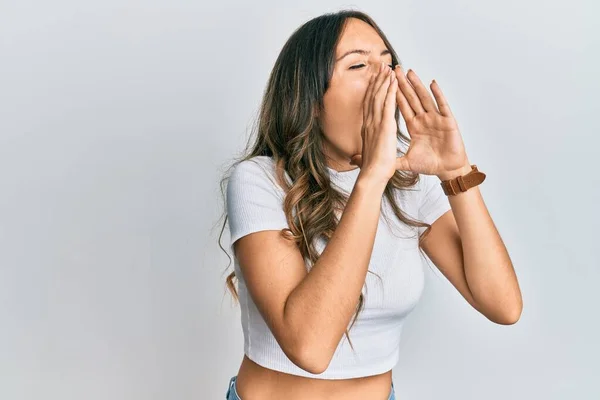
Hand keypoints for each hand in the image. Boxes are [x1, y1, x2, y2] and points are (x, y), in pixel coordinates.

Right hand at [350, 62, 399, 184]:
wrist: (373, 175)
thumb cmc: (372, 169)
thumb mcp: (366, 158)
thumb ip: (362, 154)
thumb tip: (355, 158)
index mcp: (366, 128)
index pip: (369, 105)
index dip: (371, 91)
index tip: (375, 80)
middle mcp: (369, 122)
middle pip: (372, 96)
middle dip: (377, 80)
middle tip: (381, 67)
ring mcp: (376, 123)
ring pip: (380, 97)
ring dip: (384, 81)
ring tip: (389, 68)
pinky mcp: (385, 125)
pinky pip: (389, 104)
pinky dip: (391, 91)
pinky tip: (394, 81)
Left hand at [351, 65, 469, 178]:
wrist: (447, 170)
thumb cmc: (430, 164)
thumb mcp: (407, 162)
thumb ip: (394, 160)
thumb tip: (379, 163)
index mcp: (414, 126)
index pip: (401, 107)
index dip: (394, 94)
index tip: (385, 82)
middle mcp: (423, 119)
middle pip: (411, 98)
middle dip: (402, 84)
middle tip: (394, 69)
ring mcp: (435, 119)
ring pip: (424, 98)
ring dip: (417, 85)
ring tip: (409, 72)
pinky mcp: (447, 122)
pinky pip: (442, 106)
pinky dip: (438, 95)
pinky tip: (432, 83)